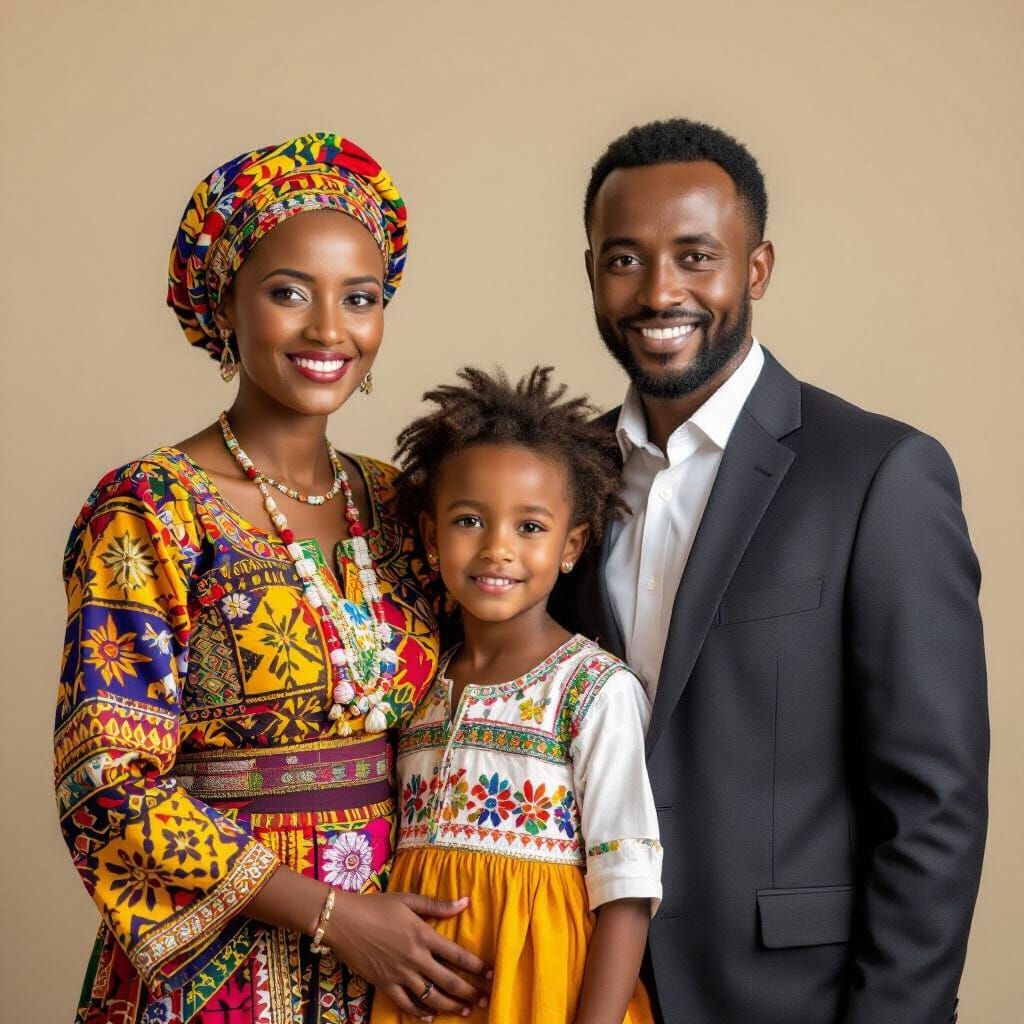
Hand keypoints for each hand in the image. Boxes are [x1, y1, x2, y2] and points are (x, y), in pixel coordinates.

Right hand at [326, 890, 489, 1018]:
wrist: (344, 921)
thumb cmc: (377, 906)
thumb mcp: (408, 900)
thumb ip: (438, 905)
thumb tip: (465, 902)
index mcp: (423, 935)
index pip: (457, 955)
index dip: (476, 966)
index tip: (491, 974)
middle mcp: (415, 958)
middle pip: (448, 981)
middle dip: (469, 992)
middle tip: (484, 999)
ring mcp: (399, 974)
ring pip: (431, 997)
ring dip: (450, 1005)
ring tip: (465, 1010)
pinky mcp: (384, 985)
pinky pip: (405, 1004)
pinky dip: (419, 1013)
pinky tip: (431, 1016)